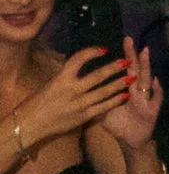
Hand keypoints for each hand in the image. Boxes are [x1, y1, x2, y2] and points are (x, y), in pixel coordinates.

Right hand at [4, 43, 126, 159]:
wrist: (31, 123)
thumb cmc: (39, 101)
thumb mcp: (51, 83)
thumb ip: (66, 76)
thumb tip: (79, 65)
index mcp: (60, 78)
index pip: (78, 59)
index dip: (92, 52)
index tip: (104, 49)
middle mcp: (71, 90)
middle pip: (96, 76)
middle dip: (113, 68)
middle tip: (127, 61)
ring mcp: (79, 104)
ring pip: (104, 92)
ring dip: (119, 84)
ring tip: (132, 77)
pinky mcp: (83, 116)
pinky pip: (103, 107)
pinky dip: (115, 100)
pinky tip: (125, 95)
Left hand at [100, 40, 162, 151]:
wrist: (131, 142)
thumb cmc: (118, 125)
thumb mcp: (103, 111)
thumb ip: (96, 100)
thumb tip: (79, 90)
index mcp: (126, 90)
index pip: (123, 70)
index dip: (121, 57)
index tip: (118, 43)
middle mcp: (136, 92)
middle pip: (134, 70)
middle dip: (132, 55)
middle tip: (129, 39)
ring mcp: (145, 100)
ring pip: (145, 80)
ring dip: (145, 66)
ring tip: (145, 52)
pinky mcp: (152, 111)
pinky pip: (156, 100)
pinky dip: (157, 91)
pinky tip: (155, 81)